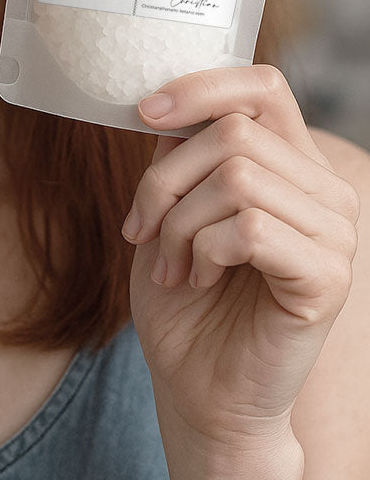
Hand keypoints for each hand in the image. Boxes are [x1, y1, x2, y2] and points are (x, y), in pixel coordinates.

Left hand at [123, 65, 358, 458]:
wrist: (202, 393)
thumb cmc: (186, 302)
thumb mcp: (171, 209)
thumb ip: (180, 155)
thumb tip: (167, 105)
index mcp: (292, 164)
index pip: (262, 87)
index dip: (202, 87)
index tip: (145, 113)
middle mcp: (324, 190)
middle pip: (233, 131)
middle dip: (166, 179)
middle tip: (143, 231)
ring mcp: (336, 232)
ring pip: (237, 177)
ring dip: (179, 223)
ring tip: (170, 264)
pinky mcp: (327, 276)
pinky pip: (250, 228)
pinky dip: (204, 250)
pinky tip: (199, 279)